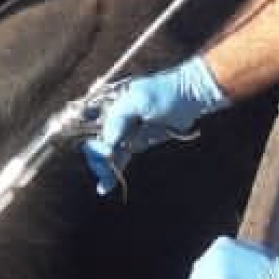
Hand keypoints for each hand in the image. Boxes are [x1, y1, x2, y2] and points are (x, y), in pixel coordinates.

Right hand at [80, 56, 227, 194]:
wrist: (191, 97)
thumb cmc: (165, 92)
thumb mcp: (140, 99)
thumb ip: (120, 117)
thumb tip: (107, 140)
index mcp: (109, 105)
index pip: (88, 125)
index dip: (92, 139)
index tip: (108, 150)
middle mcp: (113, 119)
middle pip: (94, 142)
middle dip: (96, 157)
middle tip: (107, 167)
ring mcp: (124, 132)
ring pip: (105, 154)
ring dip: (102, 169)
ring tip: (105, 183)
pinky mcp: (135, 144)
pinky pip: (119, 158)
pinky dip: (112, 172)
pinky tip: (104, 186)